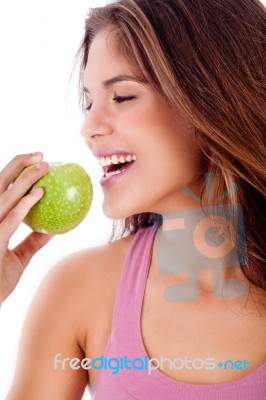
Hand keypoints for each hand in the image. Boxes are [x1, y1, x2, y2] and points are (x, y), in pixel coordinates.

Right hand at [0, 153, 53, 304]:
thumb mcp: (16, 259)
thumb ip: (31, 243)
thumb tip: (53, 230)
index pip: (1, 190)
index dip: (14, 172)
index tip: (34, 161)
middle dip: (18, 165)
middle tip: (41, 154)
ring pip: (4, 197)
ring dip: (24, 179)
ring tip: (44, 166)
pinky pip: (9, 220)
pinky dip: (23, 205)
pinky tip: (39, 194)